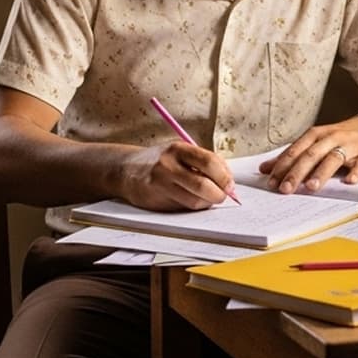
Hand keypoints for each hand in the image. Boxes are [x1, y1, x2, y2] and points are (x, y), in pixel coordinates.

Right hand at [119, 141, 234, 210]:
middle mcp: (168, 165)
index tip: (230, 185)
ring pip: (194, 201)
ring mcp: (160, 183)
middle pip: (203, 185)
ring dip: (206, 203)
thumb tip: (229, 183)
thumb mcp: (181, 153)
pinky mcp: (155, 200)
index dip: (225, 177)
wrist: (126, 170)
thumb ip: (204, 163)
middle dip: (219, 194)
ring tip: (205, 198)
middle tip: (222, 196)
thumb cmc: (162, 162)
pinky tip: (189, 199)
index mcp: (179, 148)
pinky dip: (192, 206)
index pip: (210, 162)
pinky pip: (182, 208)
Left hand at [259, 115, 357, 193]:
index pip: (295, 151)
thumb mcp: (316, 142)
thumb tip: (264, 169)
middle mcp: (331, 138)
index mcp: (316, 135)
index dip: (282, 166)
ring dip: (321, 173)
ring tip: (311, 187)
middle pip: (311, 155)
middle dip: (297, 172)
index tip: (271, 182)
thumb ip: (292, 156)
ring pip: (333, 158)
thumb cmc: (341, 137)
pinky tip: (349, 181)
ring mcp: (350, 145)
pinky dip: (356, 172)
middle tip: (285, 189)